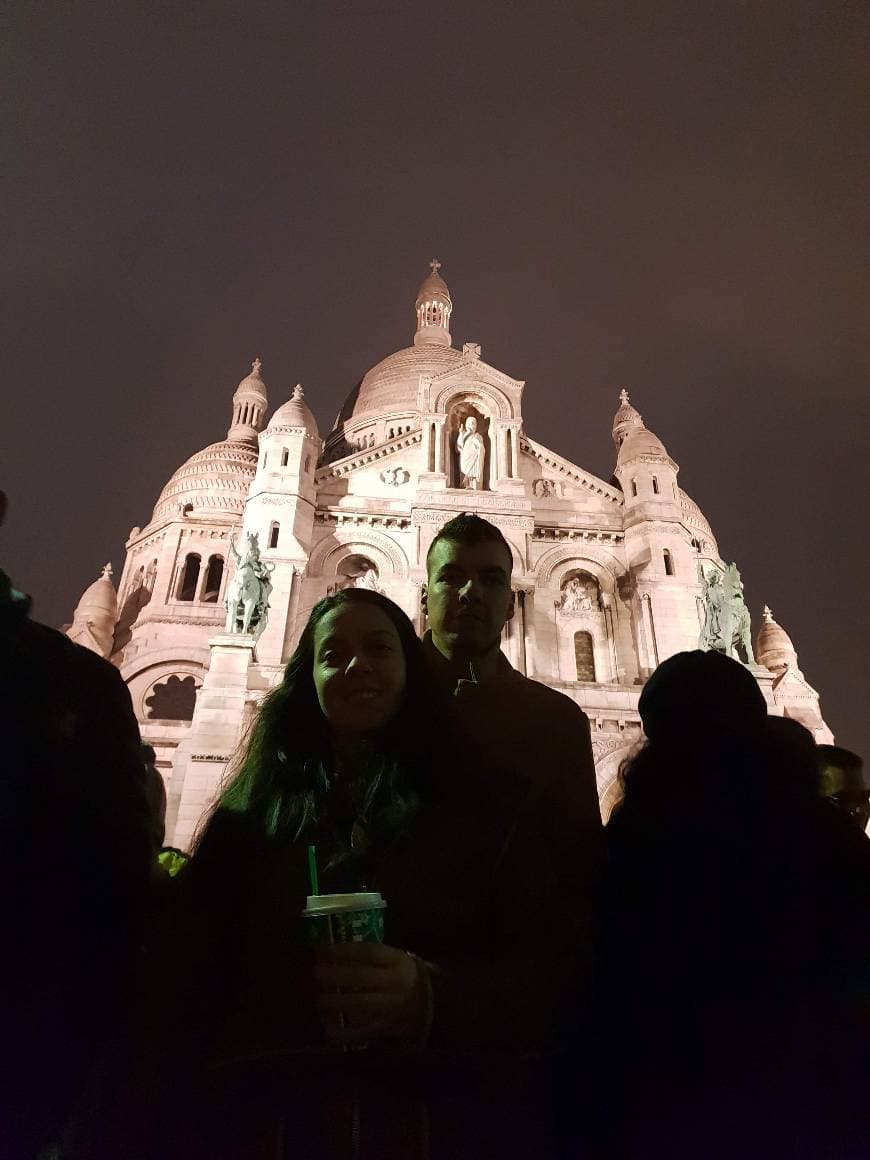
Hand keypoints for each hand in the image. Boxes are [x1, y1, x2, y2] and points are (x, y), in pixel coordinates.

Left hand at [313, 942, 428, 1046]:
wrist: (436, 1005)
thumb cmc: (409, 976)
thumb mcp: (399, 960)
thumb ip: (375, 958)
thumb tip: (338, 954)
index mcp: (399, 961)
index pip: (369, 953)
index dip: (345, 951)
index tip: (324, 949)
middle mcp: (396, 983)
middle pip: (362, 978)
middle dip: (337, 975)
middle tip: (316, 973)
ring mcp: (393, 1007)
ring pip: (362, 1004)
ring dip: (337, 1002)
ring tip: (319, 1000)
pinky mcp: (389, 1028)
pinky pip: (365, 1031)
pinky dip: (347, 1034)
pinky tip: (330, 1033)